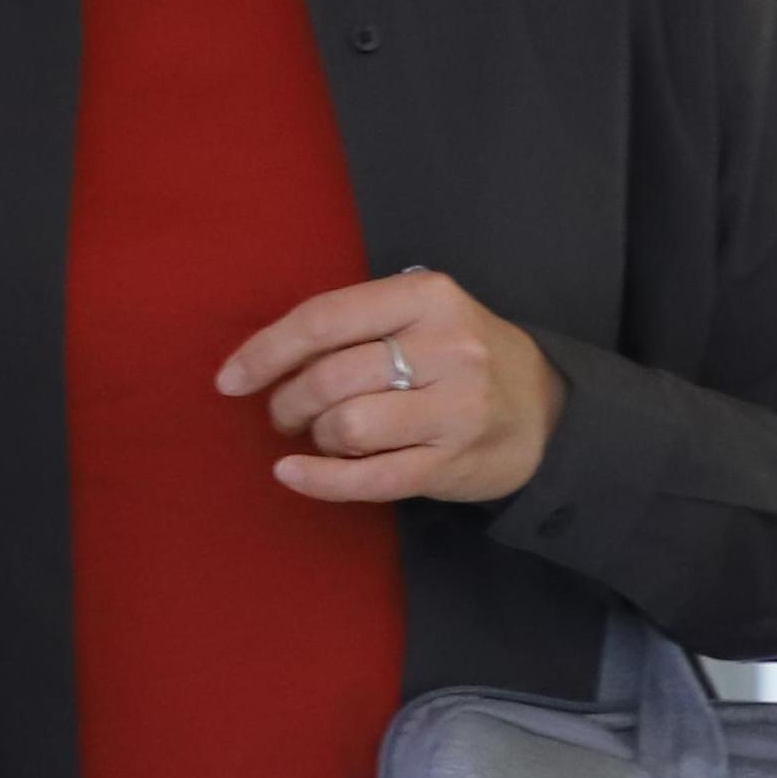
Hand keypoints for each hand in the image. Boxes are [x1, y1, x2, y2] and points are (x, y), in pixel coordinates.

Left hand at [220, 268, 566, 505]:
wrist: (547, 410)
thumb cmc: (463, 356)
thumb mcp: (425, 314)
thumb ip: (359, 323)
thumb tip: (267, 354)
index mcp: (427, 297)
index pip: (325, 319)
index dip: (265, 350)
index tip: (229, 378)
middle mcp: (445, 347)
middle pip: (329, 378)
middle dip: (287, 402)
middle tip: (283, 414)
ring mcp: (453, 409)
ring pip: (346, 428)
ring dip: (314, 437)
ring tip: (320, 435)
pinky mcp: (450, 463)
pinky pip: (367, 479)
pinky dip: (317, 480)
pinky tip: (292, 475)